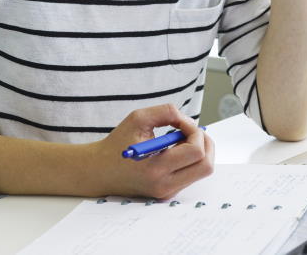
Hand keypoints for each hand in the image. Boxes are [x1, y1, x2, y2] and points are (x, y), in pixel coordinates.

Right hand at [85, 104, 213, 198]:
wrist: (100, 171)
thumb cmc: (118, 143)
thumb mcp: (138, 118)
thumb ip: (166, 112)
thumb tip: (189, 120)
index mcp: (156, 169)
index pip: (195, 152)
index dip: (195, 131)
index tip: (181, 122)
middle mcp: (164, 185)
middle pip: (206, 166)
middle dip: (205, 143)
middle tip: (191, 130)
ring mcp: (168, 192)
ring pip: (202, 170)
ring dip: (199, 150)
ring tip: (177, 141)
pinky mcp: (169, 193)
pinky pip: (192, 174)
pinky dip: (191, 159)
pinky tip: (173, 151)